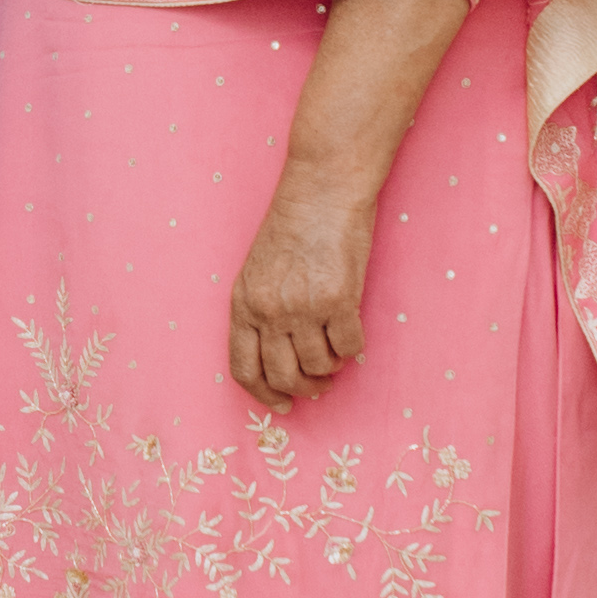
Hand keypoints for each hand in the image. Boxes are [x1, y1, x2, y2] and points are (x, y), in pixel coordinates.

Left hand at [228, 164, 377, 413]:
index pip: (244, 369)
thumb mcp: (259, 271)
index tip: (283, 405)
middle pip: (283, 376)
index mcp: (243, 304)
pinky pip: (349, 347)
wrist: (321, 191)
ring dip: (331, 367)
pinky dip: (353, 349)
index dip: (264, 394)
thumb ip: (261, 311)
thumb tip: (279, 356)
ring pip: (319, 366)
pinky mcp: (338, 300)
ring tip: (336, 351)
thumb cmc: (292, 227)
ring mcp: (303, 307)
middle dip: (304, 390)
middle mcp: (268, 311)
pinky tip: (352, 333)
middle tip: (319, 386)